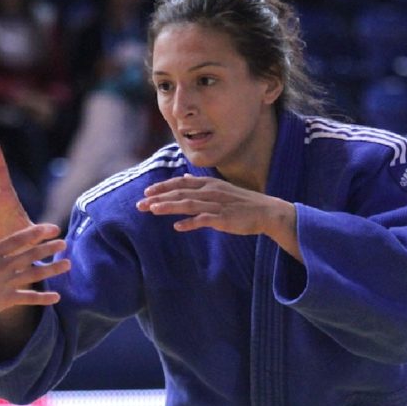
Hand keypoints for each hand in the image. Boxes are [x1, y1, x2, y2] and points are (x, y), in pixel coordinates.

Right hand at [0, 223, 70, 328]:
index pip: (15, 240)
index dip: (34, 232)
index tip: (49, 227)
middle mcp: (1, 267)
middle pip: (29, 254)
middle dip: (48, 248)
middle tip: (64, 243)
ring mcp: (6, 283)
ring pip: (33, 274)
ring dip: (52, 269)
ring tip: (67, 264)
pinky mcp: (6, 300)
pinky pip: (28, 299)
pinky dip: (42, 299)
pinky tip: (56, 297)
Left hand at [136, 174, 301, 261]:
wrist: (266, 212)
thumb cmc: (241, 202)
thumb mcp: (219, 188)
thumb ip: (200, 184)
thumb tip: (184, 178)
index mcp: (208, 184)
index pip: (180, 183)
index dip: (163, 187)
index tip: (147, 192)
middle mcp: (210, 192)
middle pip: (179, 193)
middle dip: (159, 198)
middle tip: (140, 204)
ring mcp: (217, 205)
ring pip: (188, 204)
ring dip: (169, 207)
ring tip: (152, 210)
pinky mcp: (224, 218)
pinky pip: (204, 220)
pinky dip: (190, 223)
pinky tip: (178, 227)